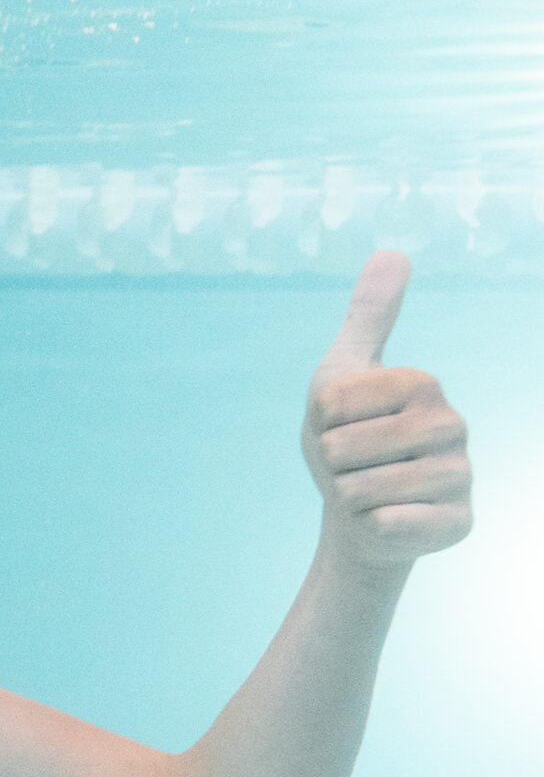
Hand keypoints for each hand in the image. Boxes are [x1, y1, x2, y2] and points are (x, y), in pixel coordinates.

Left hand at [304, 252, 472, 568]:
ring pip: (362, 490)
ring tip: (367, 491)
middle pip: (342, 448)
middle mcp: (452, 426)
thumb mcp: (341, 374)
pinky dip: (375, 525)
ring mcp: (460, 477)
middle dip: (330, 464)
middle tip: (352, 466)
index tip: (337, 428)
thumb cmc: (348, 440)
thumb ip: (367, 317)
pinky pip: (393, 524)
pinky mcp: (459, 523)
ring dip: (348, 496)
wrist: (360, 513)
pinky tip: (389, 519)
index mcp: (421, 384)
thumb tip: (393, 250)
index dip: (317, 423)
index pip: (330, 404)